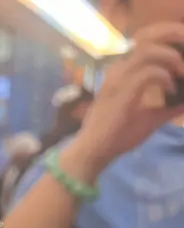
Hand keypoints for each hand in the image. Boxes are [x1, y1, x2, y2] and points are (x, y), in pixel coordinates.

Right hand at [66, 22, 183, 181]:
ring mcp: (119, 78)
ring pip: (150, 50)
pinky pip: (150, 72)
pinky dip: (165, 78)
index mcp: (122, 71)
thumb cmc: (116, 136)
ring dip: (171, 57)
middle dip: (173, 37)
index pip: (146, 41)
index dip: (168, 41)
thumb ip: (167, 109)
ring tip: (181, 73)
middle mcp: (119, 68)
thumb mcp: (148, 120)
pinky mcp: (123, 90)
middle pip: (149, 36)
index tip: (182, 56)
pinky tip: (171, 89)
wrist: (93, 151)